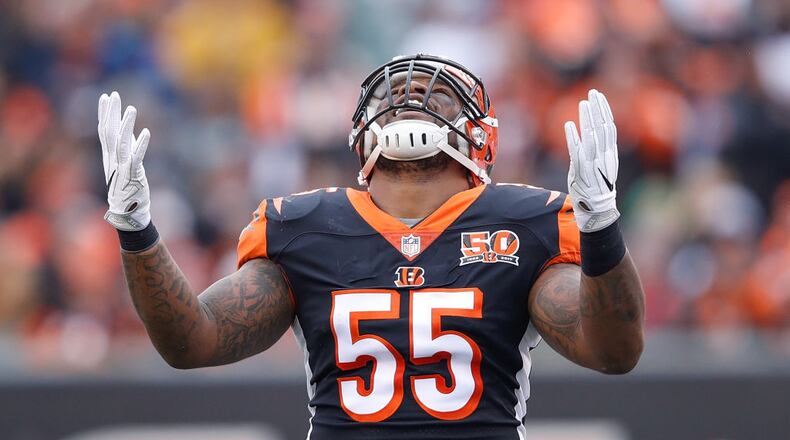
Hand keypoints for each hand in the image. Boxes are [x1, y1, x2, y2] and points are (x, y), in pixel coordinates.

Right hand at [98, 91, 150, 230]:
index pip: (104, 130)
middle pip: (109, 132)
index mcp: (110, 157)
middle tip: (112, 95)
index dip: (104, 113)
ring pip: (121, 142)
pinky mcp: (133, 175)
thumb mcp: (126, 165)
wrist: (127, 214)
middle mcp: (113, 160)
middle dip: (110, 113)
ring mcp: (122, 167)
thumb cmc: (128, 189)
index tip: (105, 97)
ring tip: (131, 108)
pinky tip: (145, 132)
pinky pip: (136, 157)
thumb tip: (130, 132)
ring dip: (126, 125)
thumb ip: (127, 147)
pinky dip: (140, 145)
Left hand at [564, 89, 619, 232]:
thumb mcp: (600, 166)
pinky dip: (574, 137)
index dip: (604, 110)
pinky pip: (578, 151)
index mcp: (610, 154)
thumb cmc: (595, 189)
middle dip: (598, 109)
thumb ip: (597, 150)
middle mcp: (605, 157)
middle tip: (592, 92)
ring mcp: (594, 164)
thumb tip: (591, 132)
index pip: (610, 127)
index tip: (598, 96)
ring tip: (583, 103)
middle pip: (603, 128)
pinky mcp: (583, 172)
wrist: (597, 212)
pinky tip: (570, 124)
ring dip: (588, 119)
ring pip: (593, 136)